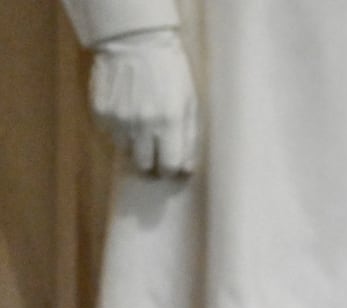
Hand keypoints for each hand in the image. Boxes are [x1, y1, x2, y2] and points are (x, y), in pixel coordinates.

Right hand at [89, 29, 198, 175]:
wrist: (136, 42)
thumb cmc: (169, 73)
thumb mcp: (189, 103)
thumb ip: (188, 138)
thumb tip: (185, 169)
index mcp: (169, 121)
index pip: (169, 165)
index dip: (171, 169)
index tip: (171, 165)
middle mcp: (142, 123)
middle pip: (143, 164)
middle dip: (151, 162)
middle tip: (155, 150)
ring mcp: (118, 118)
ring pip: (125, 151)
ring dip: (134, 145)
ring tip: (141, 125)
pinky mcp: (100, 111)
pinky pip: (109, 133)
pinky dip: (118, 129)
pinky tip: (126, 111)